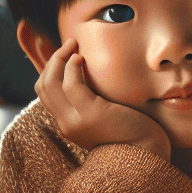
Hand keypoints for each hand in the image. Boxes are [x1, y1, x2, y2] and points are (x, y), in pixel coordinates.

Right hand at [36, 37, 169, 159]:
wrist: (148, 148)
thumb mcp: (103, 112)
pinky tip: (82, 58)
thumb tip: (85, 73)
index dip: (51, 69)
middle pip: (42, 86)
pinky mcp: (90, 115)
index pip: (45, 93)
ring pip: (50, 83)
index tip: (66, 54)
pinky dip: (72, 67)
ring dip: (59, 58)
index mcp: (67, 124)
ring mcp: (75, 121)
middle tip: (69, 44)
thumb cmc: (132, 128)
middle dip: (52, 60)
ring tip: (73, 45)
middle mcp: (65, 125)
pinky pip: (71, 84)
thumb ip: (90, 99)